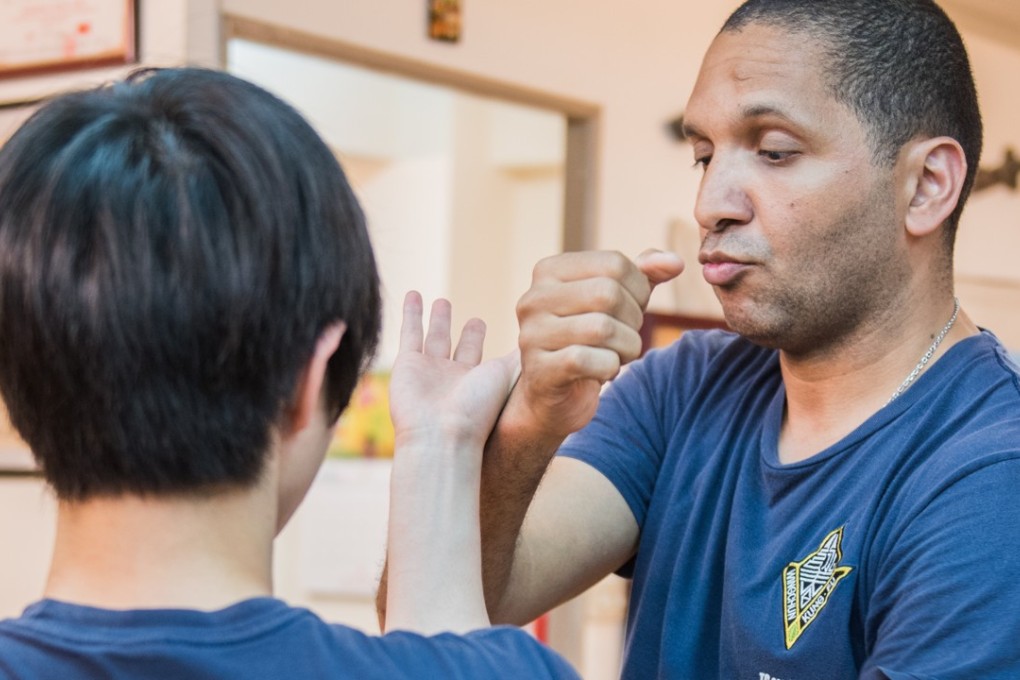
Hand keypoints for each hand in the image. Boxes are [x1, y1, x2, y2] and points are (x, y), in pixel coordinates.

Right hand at [389, 291, 519, 455]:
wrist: (441, 435)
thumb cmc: (479, 411)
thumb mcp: (508, 377)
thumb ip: (521, 357)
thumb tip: (549, 336)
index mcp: (479, 381)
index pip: (486, 355)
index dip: (487, 341)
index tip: (487, 325)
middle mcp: (455, 376)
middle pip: (462, 348)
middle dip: (467, 333)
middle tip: (474, 319)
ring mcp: (429, 370)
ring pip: (434, 338)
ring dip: (437, 320)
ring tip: (441, 302)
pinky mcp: (407, 363)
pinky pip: (409, 333)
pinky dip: (410, 314)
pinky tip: (413, 295)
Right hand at [509, 249, 683, 437]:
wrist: (555, 395)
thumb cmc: (589, 340)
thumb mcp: (618, 301)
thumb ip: (644, 275)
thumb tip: (674, 262)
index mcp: (549, 270)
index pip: (614, 263)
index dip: (639, 290)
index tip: (631, 310)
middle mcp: (533, 298)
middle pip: (608, 293)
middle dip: (632, 320)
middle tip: (625, 336)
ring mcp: (531, 334)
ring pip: (602, 328)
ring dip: (625, 347)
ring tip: (616, 354)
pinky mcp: (539, 369)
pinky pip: (589, 361)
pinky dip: (609, 368)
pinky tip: (602, 372)